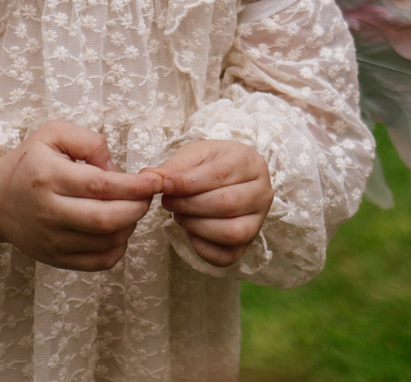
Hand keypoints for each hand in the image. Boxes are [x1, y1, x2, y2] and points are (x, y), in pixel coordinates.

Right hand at [0, 121, 162, 271]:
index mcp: (50, 177)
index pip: (101, 186)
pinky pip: (98, 262)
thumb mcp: (53, 134)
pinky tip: (117, 230)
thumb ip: (89, 141)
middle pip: (107, 219)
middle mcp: (50, 212)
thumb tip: (115, 170)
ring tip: (130, 208)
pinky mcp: (55, 258)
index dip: (135, 186)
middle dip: (138, 207)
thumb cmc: (28, 163)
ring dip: (130, 226)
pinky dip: (118, 248)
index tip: (154, 181)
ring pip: (106, 241)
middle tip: (146, 195)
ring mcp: (52, 240)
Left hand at [148, 140, 272, 267]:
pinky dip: (202, 247)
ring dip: (196, 226)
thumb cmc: (211, 164)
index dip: (189, 183)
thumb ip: (172, 168)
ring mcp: (258, 221)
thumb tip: (147, 180)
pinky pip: (227, 255)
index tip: (165, 185)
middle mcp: (262, 192)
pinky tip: (190, 231)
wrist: (229, 177)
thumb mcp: (194, 156)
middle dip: (190, 205)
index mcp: (250, 162)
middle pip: (227, 204)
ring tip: (178, 214)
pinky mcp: (248, 244)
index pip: (221, 174)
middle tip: (167, 202)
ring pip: (232, 232)